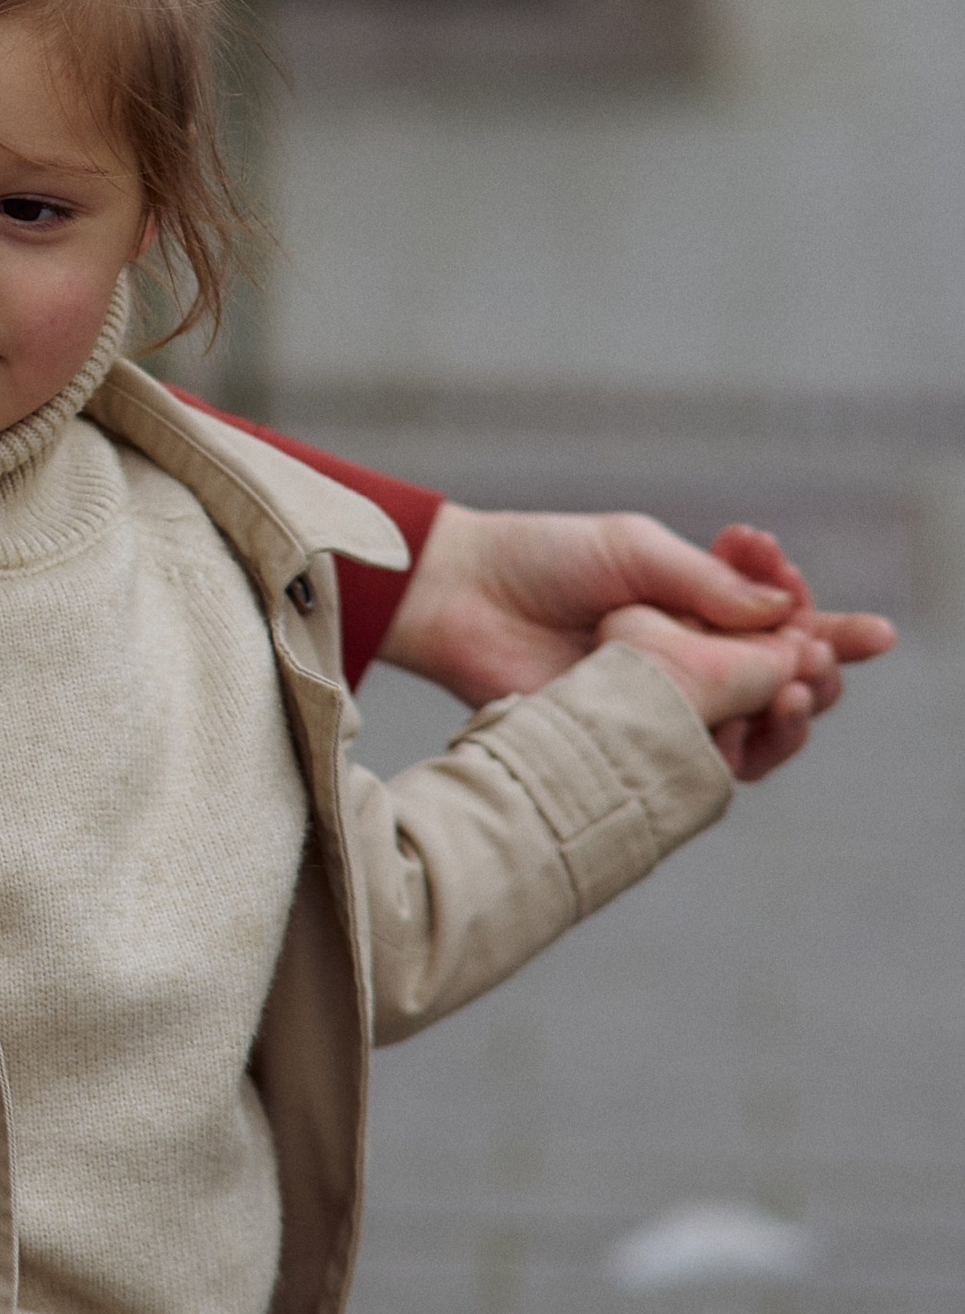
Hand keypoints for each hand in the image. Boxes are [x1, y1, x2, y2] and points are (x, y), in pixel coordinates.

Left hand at [380, 504, 894, 778]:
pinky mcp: (633, 745)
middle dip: (819, 669)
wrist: (464, 597)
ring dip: (791, 712)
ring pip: (758, 732)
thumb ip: (709, 583)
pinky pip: (702, 764)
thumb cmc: (544, 560)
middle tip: (818, 652)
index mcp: (704, 610)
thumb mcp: (636, 550)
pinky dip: (735, 743)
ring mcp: (667, 706)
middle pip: (789, 684)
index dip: (829, 627)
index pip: (787, 626)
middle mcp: (695, 663)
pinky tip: (744, 712)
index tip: (849, 616)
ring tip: (794, 684)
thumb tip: (784, 615)